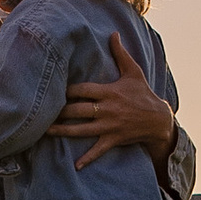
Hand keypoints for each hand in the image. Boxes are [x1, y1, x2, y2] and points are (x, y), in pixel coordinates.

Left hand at [49, 32, 173, 170]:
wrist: (158, 119)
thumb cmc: (143, 94)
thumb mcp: (133, 72)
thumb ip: (120, 53)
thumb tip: (113, 33)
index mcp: (109, 92)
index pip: (83, 90)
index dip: (67, 90)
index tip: (52, 89)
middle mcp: (107, 109)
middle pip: (78, 110)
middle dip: (60, 111)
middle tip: (42, 112)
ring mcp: (109, 126)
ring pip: (82, 130)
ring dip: (64, 131)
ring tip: (46, 131)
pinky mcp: (113, 140)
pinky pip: (98, 150)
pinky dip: (88, 159)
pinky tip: (76, 166)